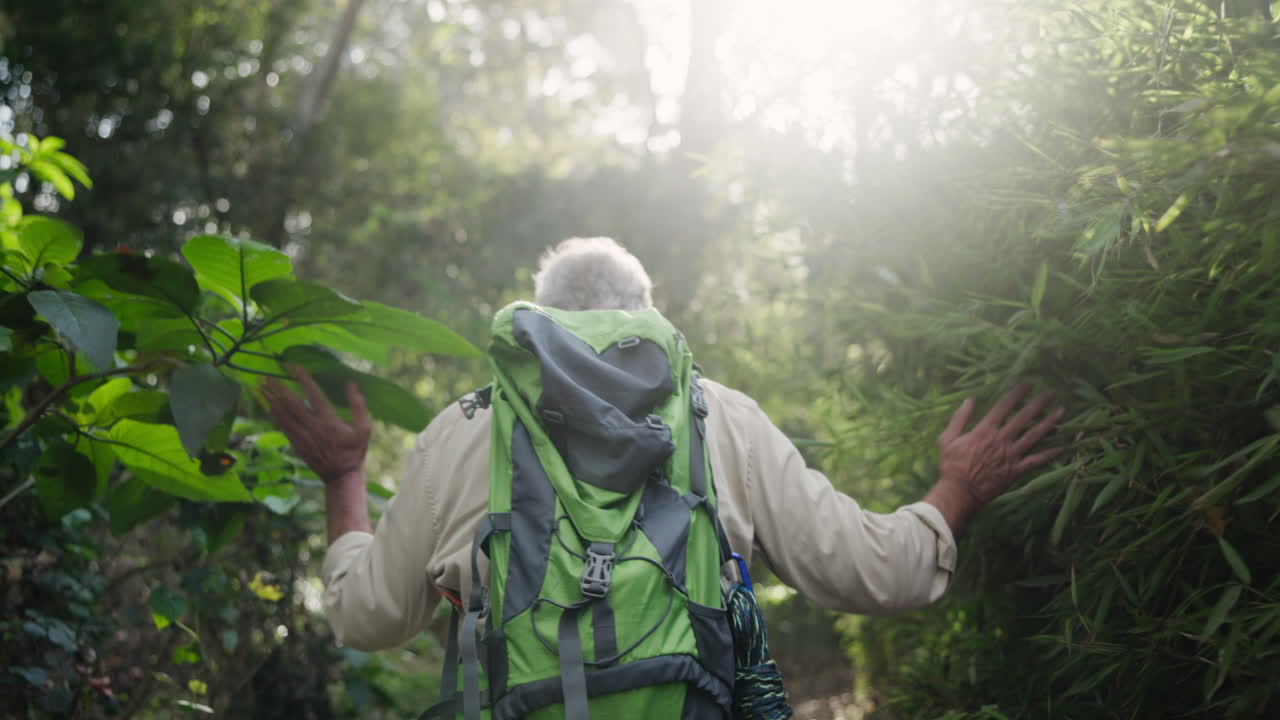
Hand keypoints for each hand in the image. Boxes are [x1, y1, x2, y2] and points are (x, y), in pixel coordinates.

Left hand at [263, 365, 370, 483]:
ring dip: (271, 400)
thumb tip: (351, 384)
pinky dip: (274, 415)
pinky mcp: (297, 445)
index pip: (313, 393)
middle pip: (291, 403)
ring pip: (283, 415)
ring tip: (262, 387)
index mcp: (329, 420)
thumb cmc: (355, 450)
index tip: (291, 366)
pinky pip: (282, 427)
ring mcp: (302, 437)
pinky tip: (268, 407)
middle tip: (267, 376)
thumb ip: (358, 405)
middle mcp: (313, 427)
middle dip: (278, 388)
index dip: (301, 378)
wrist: (342, 476)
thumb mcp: (365, 428)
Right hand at [938, 383, 1065, 504]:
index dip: (1017, 393)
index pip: (1004, 406)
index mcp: (985, 430)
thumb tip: (970, 400)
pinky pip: (1036, 460)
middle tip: (1052, 392)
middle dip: (1038, 403)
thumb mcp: (947, 438)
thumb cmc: (951, 465)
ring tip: (1062, 411)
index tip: (1028, 383)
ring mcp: (1011, 455)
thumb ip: (960, 418)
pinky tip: (1062, 446)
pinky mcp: (1016, 470)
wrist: (960, 491)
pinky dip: (1050, 453)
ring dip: (1049, 422)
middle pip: (1024, 417)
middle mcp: (1001, 439)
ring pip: (1034, 435)